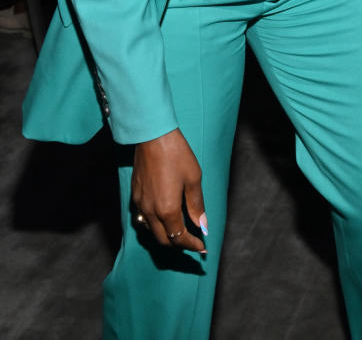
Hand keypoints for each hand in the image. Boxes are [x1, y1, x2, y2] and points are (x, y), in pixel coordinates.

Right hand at [131, 129, 206, 254]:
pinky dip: (154, 225)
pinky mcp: (134, 196)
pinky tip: (163, 218)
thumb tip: (203, 225)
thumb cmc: (177, 155)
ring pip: (151, 232)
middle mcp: (150, 212)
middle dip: (179, 245)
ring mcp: (139, 204)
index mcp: (167, 210)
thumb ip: (196, 205)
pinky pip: (143, 219)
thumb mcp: (193, 179)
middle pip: (163, 240)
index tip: (203, 248)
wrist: (153, 137)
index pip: (179, 237)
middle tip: (193, 243)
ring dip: (165, 236)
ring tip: (179, 233)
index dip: (192, 245)